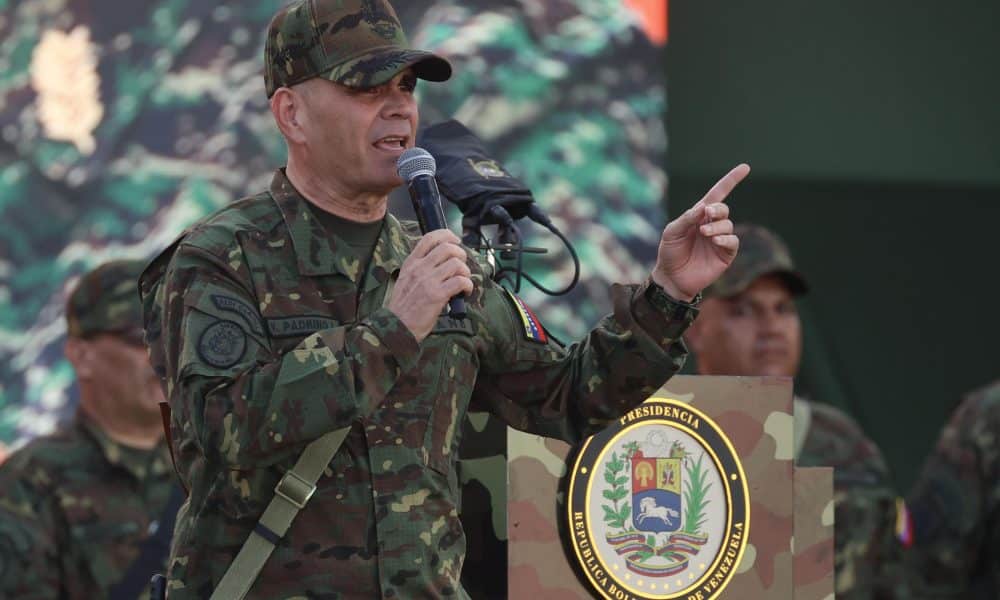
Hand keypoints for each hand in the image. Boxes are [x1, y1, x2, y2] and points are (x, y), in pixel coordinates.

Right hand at [387, 229, 473, 341]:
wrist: (396, 326)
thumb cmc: (403, 307)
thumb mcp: (405, 279)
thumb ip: (420, 268)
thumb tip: (442, 261)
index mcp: (411, 263)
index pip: (430, 238)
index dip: (447, 235)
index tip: (456, 241)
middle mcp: (419, 269)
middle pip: (448, 248)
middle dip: (461, 255)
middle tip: (461, 267)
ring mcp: (428, 281)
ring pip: (457, 264)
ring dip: (465, 272)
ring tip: (463, 282)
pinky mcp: (437, 295)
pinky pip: (460, 281)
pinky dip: (468, 286)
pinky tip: (464, 292)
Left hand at [652, 164, 749, 300]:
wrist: (671, 278)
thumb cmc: (670, 253)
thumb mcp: (672, 232)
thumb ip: (687, 218)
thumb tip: (704, 206)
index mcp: (698, 216)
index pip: (718, 194)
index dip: (731, 180)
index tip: (745, 167)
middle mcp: (711, 225)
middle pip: (723, 209)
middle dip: (717, 209)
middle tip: (707, 213)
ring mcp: (719, 240)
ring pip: (728, 225)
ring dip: (717, 226)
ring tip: (704, 233)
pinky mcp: (725, 254)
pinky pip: (733, 241)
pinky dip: (725, 238)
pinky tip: (715, 240)